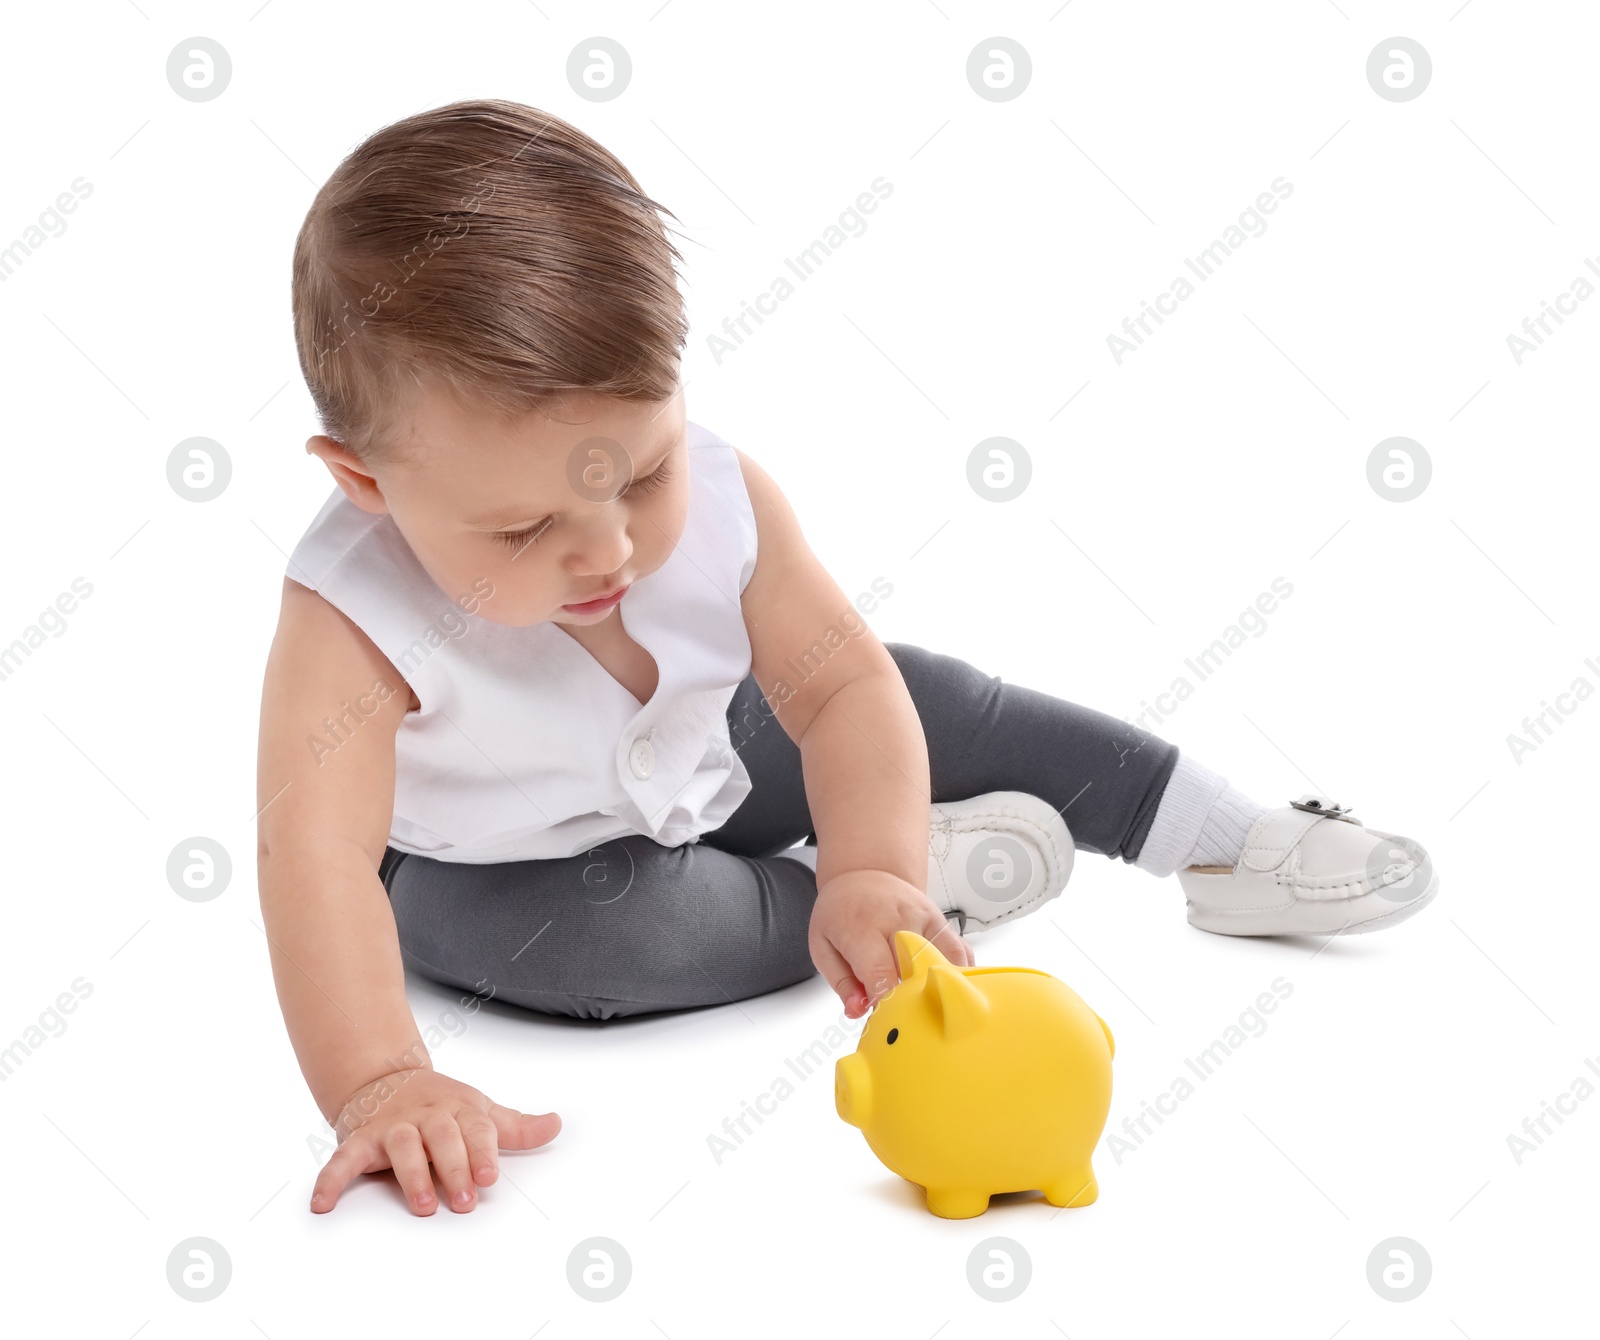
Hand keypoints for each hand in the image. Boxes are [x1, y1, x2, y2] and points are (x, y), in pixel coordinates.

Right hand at [311, 1067, 561, 1214]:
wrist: (385, 1080)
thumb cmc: (441, 1106)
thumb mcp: (479, 1111)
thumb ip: (514, 1127)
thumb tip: (555, 1125)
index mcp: (459, 1109)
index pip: (476, 1129)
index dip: (483, 1153)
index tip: (490, 1178)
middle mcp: (427, 1116)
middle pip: (442, 1137)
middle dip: (454, 1169)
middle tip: (464, 1202)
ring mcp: (393, 1126)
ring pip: (402, 1146)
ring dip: (411, 1175)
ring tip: (424, 1205)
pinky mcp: (361, 1140)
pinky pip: (343, 1158)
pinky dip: (331, 1179)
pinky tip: (323, 1203)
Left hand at [809, 868, 974, 1019]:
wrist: (865, 875)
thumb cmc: (842, 912)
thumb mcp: (823, 945)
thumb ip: (842, 984)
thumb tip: (859, 1011)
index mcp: (862, 926)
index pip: (880, 971)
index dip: (886, 1001)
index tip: (886, 1018)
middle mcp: (897, 919)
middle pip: (917, 969)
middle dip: (915, 1001)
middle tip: (908, 1020)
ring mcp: (924, 919)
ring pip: (946, 961)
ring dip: (943, 989)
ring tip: (934, 1009)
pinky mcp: (943, 922)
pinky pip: (961, 954)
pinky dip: (960, 975)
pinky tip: (950, 990)